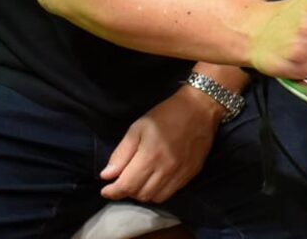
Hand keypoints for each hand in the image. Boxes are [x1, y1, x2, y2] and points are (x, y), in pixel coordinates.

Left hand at [99, 85, 220, 203]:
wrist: (201, 108)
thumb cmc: (166, 114)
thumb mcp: (138, 128)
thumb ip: (121, 153)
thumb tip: (107, 175)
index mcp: (150, 156)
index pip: (127, 186)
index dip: (113, 191)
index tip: (105, 189)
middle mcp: (166, 169)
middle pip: (141, 194)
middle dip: (127, 191)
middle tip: (124, 180)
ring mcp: (180, 174)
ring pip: (155, 197)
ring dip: (143, 193)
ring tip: (140, 181)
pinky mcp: (191, 174)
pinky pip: (171, 193)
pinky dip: (159, 192)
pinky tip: (156, 180)